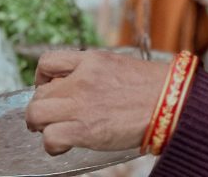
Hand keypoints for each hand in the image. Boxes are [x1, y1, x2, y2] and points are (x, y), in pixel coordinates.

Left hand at [25, 50, 168, 154]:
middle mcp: (81, 79)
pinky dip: (52, 145)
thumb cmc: (153, 87)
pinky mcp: (85, 129)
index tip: (49, 89)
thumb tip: (79, 84)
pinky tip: (63, 146)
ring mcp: (81, 104)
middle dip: (43, 107)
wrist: (172, 102)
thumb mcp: (118, 65)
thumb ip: (94, 71)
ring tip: (52, 131)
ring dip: (41, 125)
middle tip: (52, 117)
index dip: (41, 79)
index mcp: (90, 60)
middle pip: (38, 93)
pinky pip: (50, 138)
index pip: (47, 62)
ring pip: (36, 113)